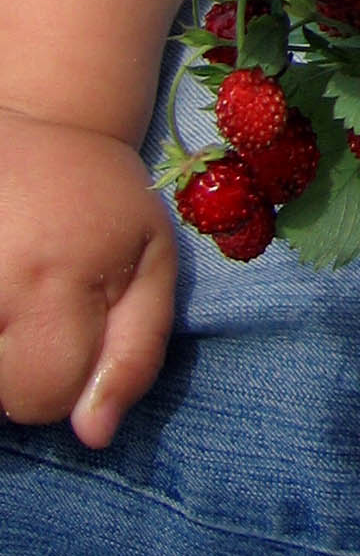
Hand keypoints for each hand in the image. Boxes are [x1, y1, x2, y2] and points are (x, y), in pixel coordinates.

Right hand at [0, 109, 177, 446]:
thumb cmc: (97, 199)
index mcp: (56, 281)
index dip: (60, 379)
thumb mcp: (150, 260)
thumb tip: (94, 435)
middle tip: (27, 309)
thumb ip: (136, 352)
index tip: (64, 331)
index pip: (44, 399)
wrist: (33, 120)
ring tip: (9, 299)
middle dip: (15, 371)